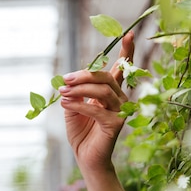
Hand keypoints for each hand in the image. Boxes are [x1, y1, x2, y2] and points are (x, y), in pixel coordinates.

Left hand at [58, 31, 134, 170]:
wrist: (85, 157)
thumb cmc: (81, 133)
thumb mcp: (73, 108)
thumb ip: (74, 93)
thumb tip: (67, 81)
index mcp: (111, 93)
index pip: (121, 69)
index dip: (126, 51)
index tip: (128, 33)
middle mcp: (120, 99)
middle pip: (106, 77)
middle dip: (84, 75)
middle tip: (65, 80)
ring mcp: (121, 112)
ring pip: (102, 91)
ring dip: (79, 90)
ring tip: (62, 93)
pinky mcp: (116, 124)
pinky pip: (97, 109)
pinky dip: (79, 104)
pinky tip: (65, 103)